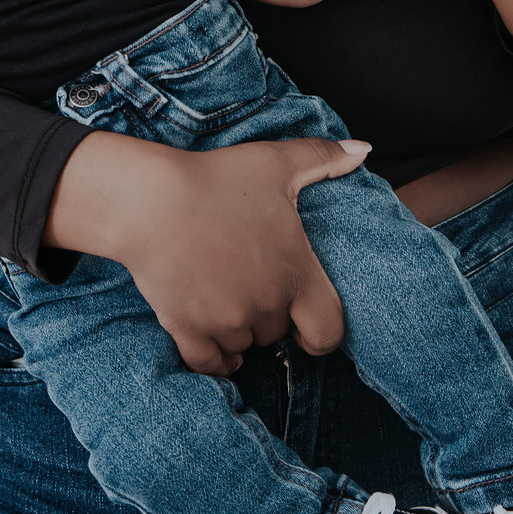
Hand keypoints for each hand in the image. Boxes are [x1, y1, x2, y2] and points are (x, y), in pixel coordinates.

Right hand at [45, 130, 369, 373]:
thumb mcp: (274, 162)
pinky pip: (209, 362)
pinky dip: (215, 358)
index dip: (321, 333)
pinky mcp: (188, 330)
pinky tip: (216, 342)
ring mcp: (226, 322)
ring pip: (244, 346)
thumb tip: (362, 150)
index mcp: (295, 274)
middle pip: (278, 334)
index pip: (328, 331)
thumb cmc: (214, 179)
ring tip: (229, 301)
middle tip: (254, 289)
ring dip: (241, 332)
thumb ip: (322, 157)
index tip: (308, 325)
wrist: (150, 201)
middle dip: (271, 317)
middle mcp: (265, 305)